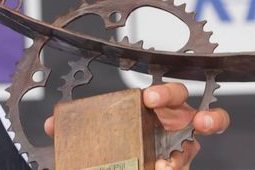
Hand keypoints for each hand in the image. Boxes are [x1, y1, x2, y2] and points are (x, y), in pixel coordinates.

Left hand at [43, 83, 229, 169]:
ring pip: (197, 145)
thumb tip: (50, 125)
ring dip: (196, 158)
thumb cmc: (118, 138)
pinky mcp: (176, 165)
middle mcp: (173, 127)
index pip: (167, 94)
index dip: (163, 93)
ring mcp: (179, 150)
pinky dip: (172, 169)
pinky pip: (181, 168)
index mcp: (154, 109)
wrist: (124, 162)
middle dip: (204, 114)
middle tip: (196, 121)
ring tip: (174, 161)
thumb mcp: (97, 130)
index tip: (149, 97)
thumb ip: (76, 127)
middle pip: (197, 114)